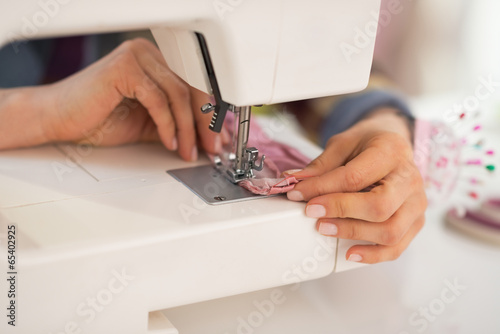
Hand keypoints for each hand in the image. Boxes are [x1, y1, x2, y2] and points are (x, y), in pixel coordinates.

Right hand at [41, 38, 223, 159]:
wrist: (59, 120)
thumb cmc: (98, 119)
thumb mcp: (150, 126)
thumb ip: (177, 126)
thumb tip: (206, 140)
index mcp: (157, 63)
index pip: (195, 87)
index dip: (210, 116)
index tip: (218, 140)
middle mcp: (149, 54)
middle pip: (193, 88)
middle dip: (206, 124)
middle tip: (211, 148)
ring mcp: (137, 57)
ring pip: (179, 94)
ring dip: (188, 129)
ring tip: (187, 151)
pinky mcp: (125, 67)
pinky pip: (159, 99)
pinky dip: (168, 124)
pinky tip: (169, 142)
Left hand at [286, 108, 426, 263]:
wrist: (394, 146)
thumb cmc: (368, 144)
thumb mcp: (342, 144)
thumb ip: (321, 166)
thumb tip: (294, 182)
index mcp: (392, 152)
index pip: (355, 177)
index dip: (323, 189)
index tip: (298, 194)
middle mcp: (410, 179)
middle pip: (379, 206)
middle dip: (340, 212)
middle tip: (312, 212)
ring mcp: (416, 203)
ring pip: (390, 231)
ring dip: (352, 233)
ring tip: (324, 228)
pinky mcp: (416, 222)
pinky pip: (397, 247)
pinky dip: (372, 255)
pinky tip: (349, 253)